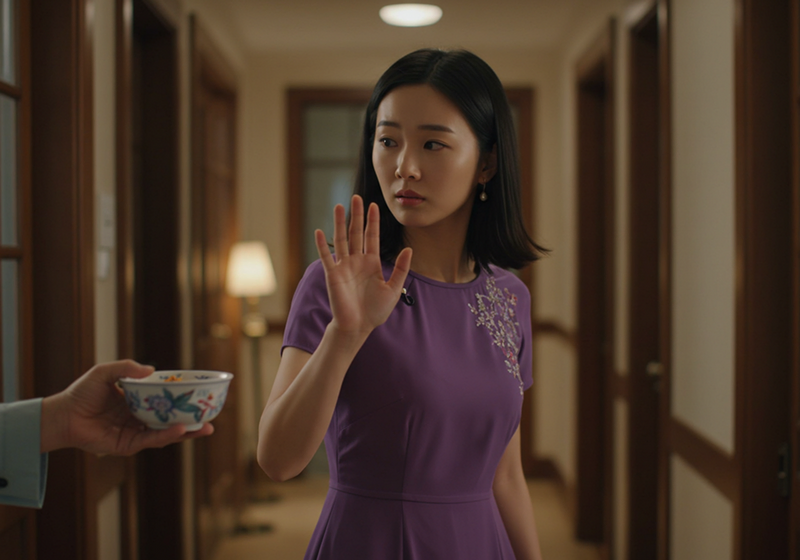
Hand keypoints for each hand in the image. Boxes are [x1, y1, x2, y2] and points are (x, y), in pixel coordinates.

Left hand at [40, 360, 213, 454]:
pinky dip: (166, 436)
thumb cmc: (83, 392)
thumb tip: (151, 369)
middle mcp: (141, 418)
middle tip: (212, 417)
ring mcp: (136, 433)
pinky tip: (179, 429)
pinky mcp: (128, 445)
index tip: (201, 397)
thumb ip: (127, 368)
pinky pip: (151, 440)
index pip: (167, 401)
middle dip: (193, 421)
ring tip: (204, 427)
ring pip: (166, 433)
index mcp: (140, 402)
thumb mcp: (106, 372)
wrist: (63, 415)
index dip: (183, 400)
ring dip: (186, 431)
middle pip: (172, 420)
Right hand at [315, 195, 411, 336]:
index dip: (372, 221)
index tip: (374, 206)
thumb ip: (401, 269)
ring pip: (341, 239)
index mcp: (371, 263)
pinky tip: (319, 231)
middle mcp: (356, 261)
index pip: (372, 237)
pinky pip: (326, 257)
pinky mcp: (332, 275)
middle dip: (357, 215)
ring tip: (339, 206)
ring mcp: (343, 266)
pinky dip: (322, 245)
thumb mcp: (394, 289)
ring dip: (339, 223)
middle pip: (356, 233)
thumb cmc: (375, 311)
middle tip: (356, 197)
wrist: (359, 327)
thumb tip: (409, 249)